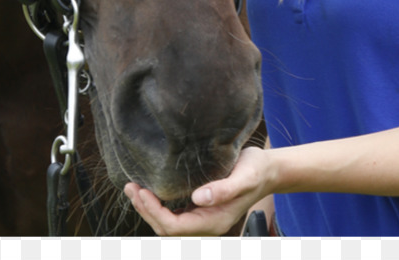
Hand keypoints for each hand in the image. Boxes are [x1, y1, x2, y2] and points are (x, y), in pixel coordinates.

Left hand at [124, 146, 270, 235]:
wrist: (267, 170)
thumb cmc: (256, 171)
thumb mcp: (244, 177)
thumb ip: (224, 189)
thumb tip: (198, 198)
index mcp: (214, 222)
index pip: (176, 227)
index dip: (155, 213)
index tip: (143, 192)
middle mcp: (206, 224)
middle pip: (167, 229)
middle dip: (146, 210)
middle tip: (130, 188)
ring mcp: (202, 218)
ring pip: (168, 223)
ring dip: (148, 208)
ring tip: (133, 188)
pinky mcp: (200, 208)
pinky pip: (174, 214)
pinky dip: (158, 204)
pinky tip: (150, 189)